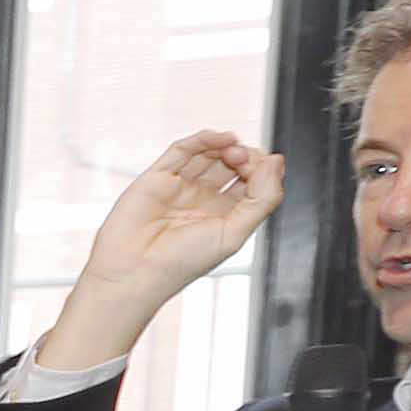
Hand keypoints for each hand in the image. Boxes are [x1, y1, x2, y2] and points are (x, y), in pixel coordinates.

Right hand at [48, 128, 284, 365]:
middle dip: (244, 156)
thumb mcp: (234, 234)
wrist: (134, 272)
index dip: (262, 170)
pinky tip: (219, 138)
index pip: (251, 183)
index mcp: (224, 217)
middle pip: (232, 165)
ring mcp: (180, 187)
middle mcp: (202, 200)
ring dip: (226, 145)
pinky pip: (182, 150)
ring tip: (233, 149)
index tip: (265, 169)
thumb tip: (276, 162)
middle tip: (245, 159)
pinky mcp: (157, 177)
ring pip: (209, 154)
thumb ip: (262, 198)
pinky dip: (203, 139)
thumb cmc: (180, 264)